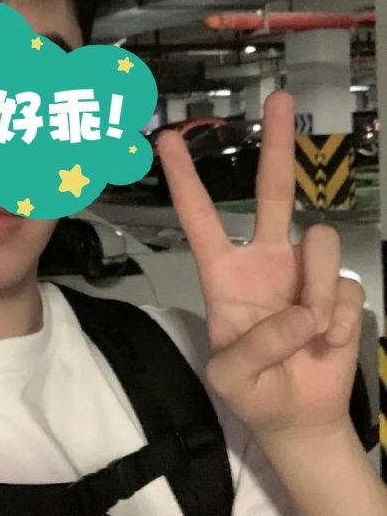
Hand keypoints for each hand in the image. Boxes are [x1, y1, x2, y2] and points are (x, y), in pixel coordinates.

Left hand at [156, 91, 363, 441]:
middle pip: (272, 191)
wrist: (298, 419)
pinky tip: (327, 344)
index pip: (200, 216)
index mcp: (224, 273)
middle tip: (280, 96)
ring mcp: (304, 271)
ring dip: (319, 291)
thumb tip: (303, 313)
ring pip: (321, 243)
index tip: (168, 140)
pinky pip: (347, 287)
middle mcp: (265, 259)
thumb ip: (256, 347)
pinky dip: (340, 321)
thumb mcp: (232, 377)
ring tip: (311, 334)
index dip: (186, 179)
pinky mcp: (340, 290)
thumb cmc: (253, 392)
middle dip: (276, 144)